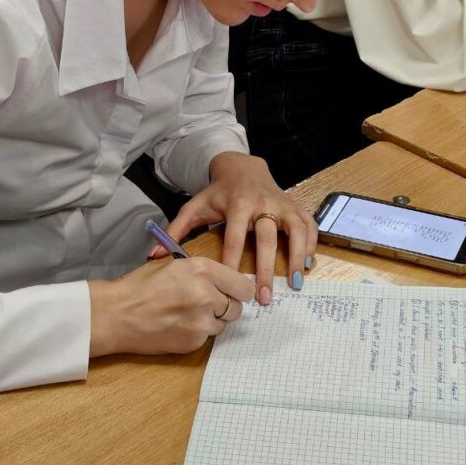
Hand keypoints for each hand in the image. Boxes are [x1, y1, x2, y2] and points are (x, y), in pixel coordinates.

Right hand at [87, 257, 254, 356]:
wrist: (116, 314)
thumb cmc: (141, 286)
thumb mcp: (175, 265)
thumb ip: (204, 272)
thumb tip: (228, 280)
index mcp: (202, 270)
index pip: (243, 285)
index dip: (239, 289)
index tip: (235, 292)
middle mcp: (206, 295)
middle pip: (237, 307)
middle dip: (226, 305)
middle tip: (209, 302)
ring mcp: (201, 321)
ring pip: (224, 323)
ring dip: (213, 319)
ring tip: (189, 313)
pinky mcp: (193, 341)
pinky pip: (207, 336)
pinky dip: (198, 331)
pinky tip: (179, 324)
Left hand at [150, 152, 318, 305]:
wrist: (244, 167)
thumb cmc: (218, 193)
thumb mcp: (195, 206)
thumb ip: (175, 230)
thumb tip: (153, 256)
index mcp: (237, 204)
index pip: (236, 236)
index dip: (234, 260)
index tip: (232, 284)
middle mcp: (263, 203)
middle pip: (268, 237)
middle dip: (267, 269)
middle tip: (265, 297)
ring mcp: (282, 204)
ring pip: (296, 230)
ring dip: (297, 257)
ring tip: (296, 284)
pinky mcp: (295, 205)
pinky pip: (309, 225)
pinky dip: (312, 244)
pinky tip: (309, 265)